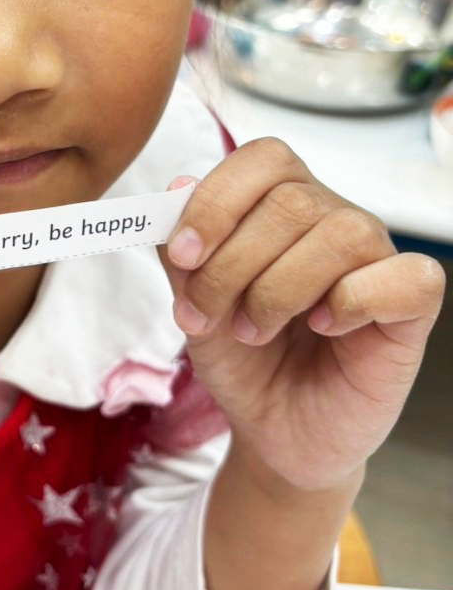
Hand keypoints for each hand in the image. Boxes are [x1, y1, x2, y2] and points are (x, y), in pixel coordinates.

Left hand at [159, 138, 444, 491]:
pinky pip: (405, 278)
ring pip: (341, 234)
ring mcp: (377, 260)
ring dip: (279, 290)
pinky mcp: (411, 308)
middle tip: (204, 316)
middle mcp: (334, 219)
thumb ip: (180, 250)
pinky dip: (353, 303)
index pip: (264, 158)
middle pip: (291, 201)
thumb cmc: (242, 360)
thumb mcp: (192, 304)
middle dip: (230, 265)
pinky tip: (323, 328)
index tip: (182, 255)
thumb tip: (177, 186)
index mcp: (283, 203)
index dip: (218, 199)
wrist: (273, 431)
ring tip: (255, 331)